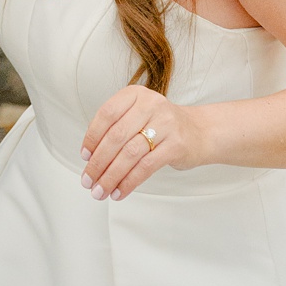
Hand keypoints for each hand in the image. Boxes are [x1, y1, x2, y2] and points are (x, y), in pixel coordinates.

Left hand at [81, 86, 203, 199]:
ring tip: (100, 190)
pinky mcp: (176, 145)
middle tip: (88, 180)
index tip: (84, 156)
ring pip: (129, 154)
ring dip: (111, 176)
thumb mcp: (138, 114)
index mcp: (135, 94)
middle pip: (116, 136)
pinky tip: (119, 191)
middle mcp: (150, 105)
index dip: (92, 137)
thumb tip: (90, 157)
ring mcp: (165, 124)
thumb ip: (116, 127)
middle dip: (98, 162)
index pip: (106, 114)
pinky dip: (129, 182)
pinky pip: (146, 167)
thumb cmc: (161, 125)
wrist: (201, 131)